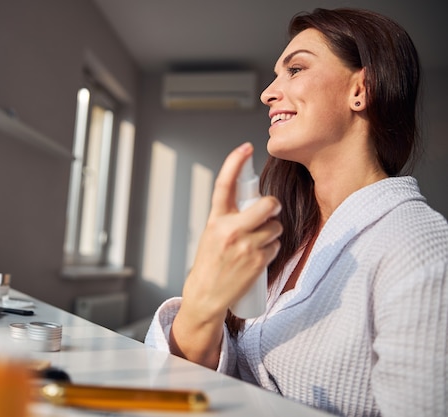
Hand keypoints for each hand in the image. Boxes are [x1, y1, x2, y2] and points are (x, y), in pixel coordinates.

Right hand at [170, 143, 281, 366]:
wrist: (206, 295)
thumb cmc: (210, 262)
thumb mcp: (212, 234)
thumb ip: (229, 217)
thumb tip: (255, 203)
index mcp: (215, 220)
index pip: (224, 185)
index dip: (234, 163)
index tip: (245, 148)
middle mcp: (230, 230)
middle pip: (266, 205)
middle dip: (273, 206)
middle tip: (270, 211)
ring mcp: (245, 246)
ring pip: (275, 227)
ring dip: (272, 232)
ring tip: (257, 242)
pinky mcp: (257, 262)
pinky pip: (275, 245)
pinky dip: (271, 248)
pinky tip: (258, 257)